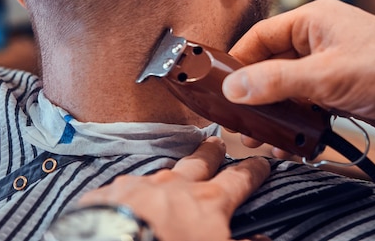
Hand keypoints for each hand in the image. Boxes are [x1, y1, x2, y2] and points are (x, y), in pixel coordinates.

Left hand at [78, 137, 270, 240]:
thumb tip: (263, 240)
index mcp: (208, 201)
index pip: (239, 180)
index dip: (253, 171)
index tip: (261, 163)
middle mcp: (176, 184)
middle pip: (201, 161)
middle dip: (212, 152)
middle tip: (217, 143)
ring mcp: (141, 184)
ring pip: (162, 171)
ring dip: (171, 171)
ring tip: (174, 172)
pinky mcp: (111, 192)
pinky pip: (126, 186)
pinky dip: (133, 191)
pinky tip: (129, 198)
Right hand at [223, 0, 374, 150]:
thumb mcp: (325, 76)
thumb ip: (275, 81)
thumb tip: (232, 87)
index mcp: (314, 20)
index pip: (261, 36)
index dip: (238, 61)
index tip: (220, 86)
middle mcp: (320, 39)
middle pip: (272, 65)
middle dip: (256, 96)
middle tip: (241, 122)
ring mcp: (331, 65)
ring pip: (289, 88)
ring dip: (277, 113)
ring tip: (262, 139)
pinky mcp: (341, 89)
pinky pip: (308, 104)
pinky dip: (298, 122)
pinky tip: (291, 143)